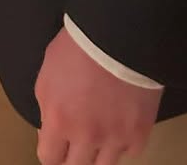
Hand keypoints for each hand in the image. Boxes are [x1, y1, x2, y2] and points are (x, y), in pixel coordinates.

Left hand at [34, 27, 161, 164]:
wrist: (118, 33)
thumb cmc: (79, 46)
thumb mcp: (47, 74)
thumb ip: (47, 107)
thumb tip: (50, 129)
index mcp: (59, 120)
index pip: (49, 159)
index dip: (52, 154)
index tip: (56, 149)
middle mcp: (86, 136)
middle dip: (73, 159)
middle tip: (76, 149)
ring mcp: (115, 137)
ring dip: (99, 154)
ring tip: (99, 140)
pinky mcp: (139, 132)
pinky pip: (129, 152)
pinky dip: (124, 143)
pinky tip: (121, 126)